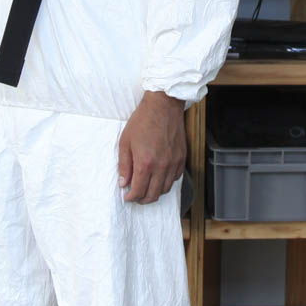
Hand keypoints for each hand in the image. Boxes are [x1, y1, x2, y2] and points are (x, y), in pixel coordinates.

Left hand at [117, 90, 185, 204]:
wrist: (163, 106)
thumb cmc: (142, 121)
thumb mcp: (125, 142)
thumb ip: (124, 165)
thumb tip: (123, 182)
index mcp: (145, 163)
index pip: (138, 191)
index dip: (131, 197)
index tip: (127, 197)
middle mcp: (161, 166)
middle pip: (153, 195)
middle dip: (143, 199)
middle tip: (136, 197)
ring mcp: (173, 163)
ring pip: (165, 189)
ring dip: (155, 193)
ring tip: (147, 189)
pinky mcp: (182, 158)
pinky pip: (175, 178)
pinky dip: (166, 182)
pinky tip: (159, 178)